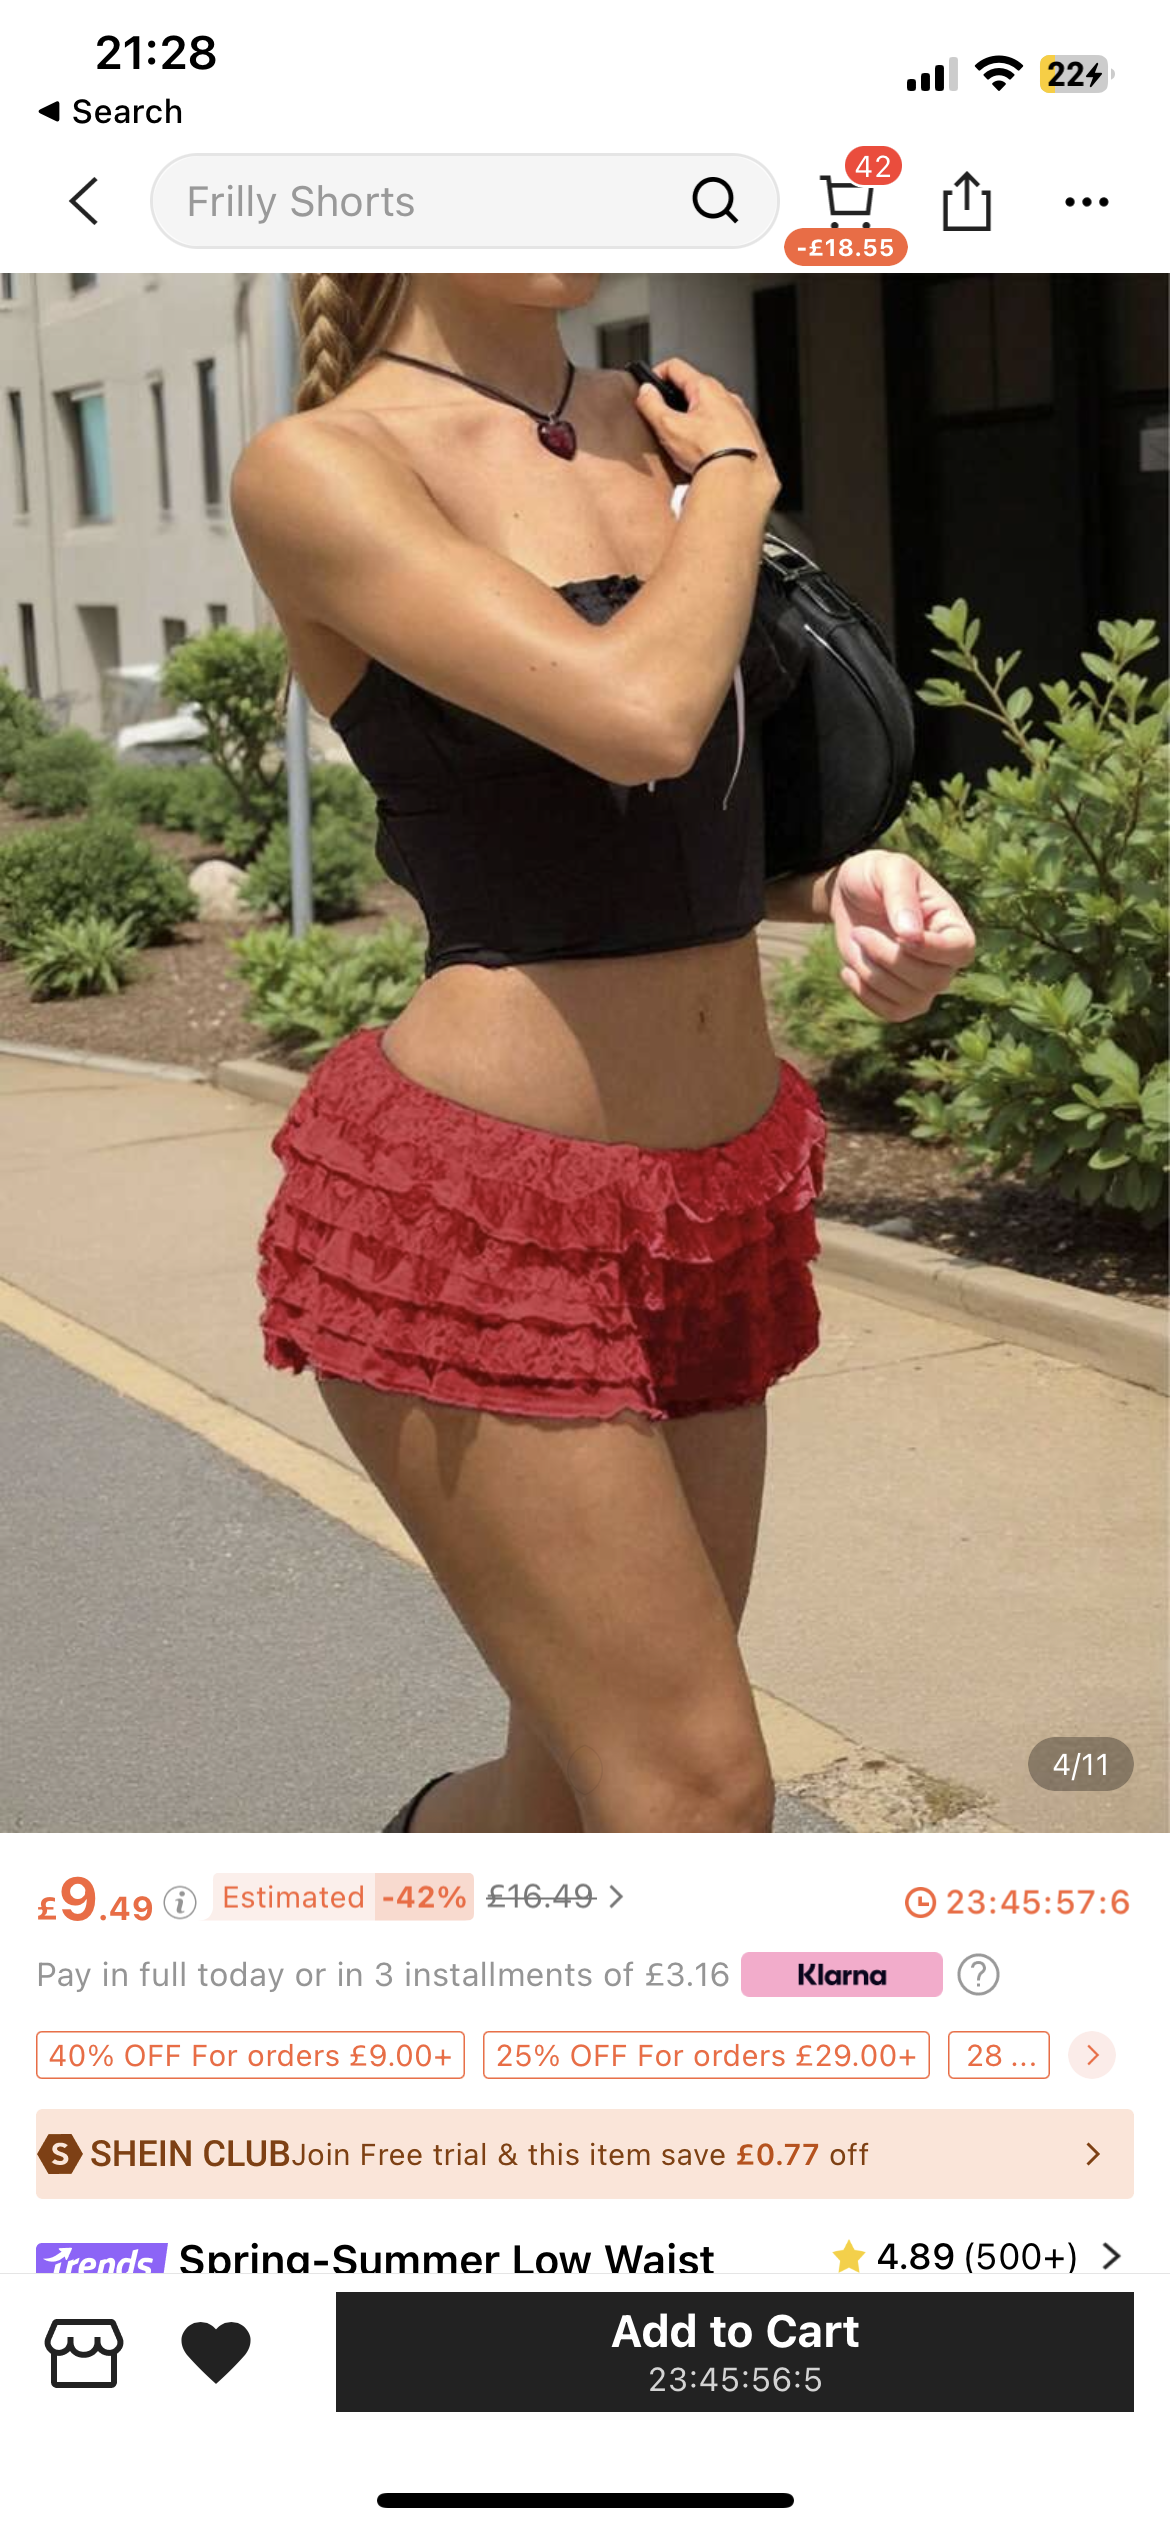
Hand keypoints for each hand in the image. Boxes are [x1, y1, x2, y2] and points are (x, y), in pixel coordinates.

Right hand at [634, 357, 779, 506]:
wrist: (739, 479)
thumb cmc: (710, 453)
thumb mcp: (669, 427)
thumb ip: (652, 405)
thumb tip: (645, 392)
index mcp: (706, 387)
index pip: (675, 366)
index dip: (656, 374)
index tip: (649, 388)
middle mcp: (727, 396)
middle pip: (693, 390)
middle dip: (676, 402)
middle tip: (664, 422)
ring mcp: (739, 415)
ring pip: (710, 410)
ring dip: (695, 421)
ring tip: (685, 443)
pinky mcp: (747, 434)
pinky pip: (723, 428)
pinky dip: (711, 436)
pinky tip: (704, 453)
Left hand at [827, 850, 976, 1019]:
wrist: (850, 896)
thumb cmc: (874, 875)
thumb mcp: (887, 869)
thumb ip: (901, 897)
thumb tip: (911, 936)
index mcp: (952, 923)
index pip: (960, 950)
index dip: (930, 949)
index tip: (898, 933)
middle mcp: (945, 959)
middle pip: (933, 980)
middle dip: (889, 959)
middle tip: (859, 931)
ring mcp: (924, 982)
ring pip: (911, 1000)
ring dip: (872, 975)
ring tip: (856, 944)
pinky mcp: (900, 997)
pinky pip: (892, 1013)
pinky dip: (865, 995)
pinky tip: (849, 969)